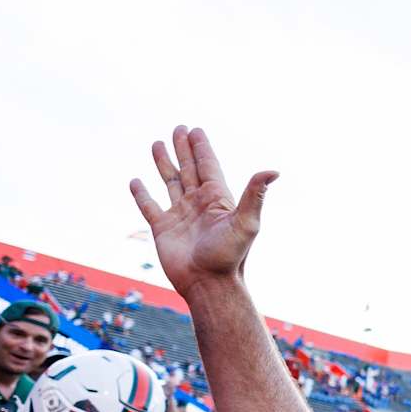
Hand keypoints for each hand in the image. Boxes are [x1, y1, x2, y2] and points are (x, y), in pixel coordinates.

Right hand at [130, 126, 276, 291]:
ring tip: (156, 144)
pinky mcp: (162, 229)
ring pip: (170, 182)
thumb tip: (274, 171)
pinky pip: (149, 206)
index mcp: (217, 199)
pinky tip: (136, 181)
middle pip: (189, 169)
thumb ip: (255, 194)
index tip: (195, 130)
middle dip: (183, 149)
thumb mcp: (246, 222)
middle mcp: (198, 204)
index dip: (202, 148)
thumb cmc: (229, 255)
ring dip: (163, 163)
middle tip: (178, 128)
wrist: (208, 284)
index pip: (208, 165)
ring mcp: (179, 215)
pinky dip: (142, 194)